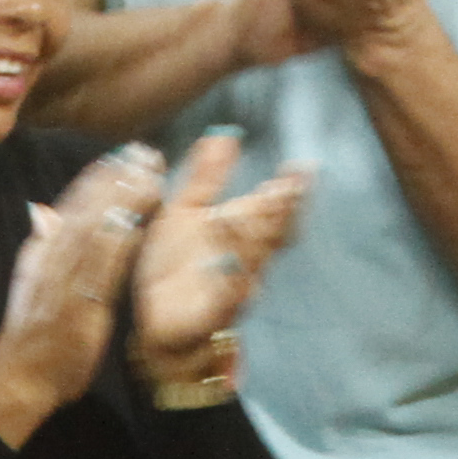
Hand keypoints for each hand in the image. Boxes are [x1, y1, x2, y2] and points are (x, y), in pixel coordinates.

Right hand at [0, 145, 160, 444]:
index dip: (96, 177)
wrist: (19, 380)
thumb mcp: (33, 284)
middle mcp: (49, 262)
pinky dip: (119, 238)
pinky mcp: (78, 307)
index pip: (70, 206)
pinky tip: (140, 217)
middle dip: (116, 177)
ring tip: (150, 172)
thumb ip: (42, 247)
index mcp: (40, 255)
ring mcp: (63, 283)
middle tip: (146, 151)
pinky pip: (100, 267)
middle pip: (84, 209)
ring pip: (94, 230)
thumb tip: (43, 210)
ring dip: (122, 198)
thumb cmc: (34, 336)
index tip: (121, 153)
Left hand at [122, 129, 309, 392]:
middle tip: (288, 186)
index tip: (301, 168)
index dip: (289, 192)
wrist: (157, 324)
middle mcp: (245, 261)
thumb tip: (223, 134)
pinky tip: (225, 253)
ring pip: (252, 261)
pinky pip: (227, 295)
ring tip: (259, 207)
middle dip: (280, 212)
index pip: (272, 210)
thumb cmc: (174, 267)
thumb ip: (206, 177)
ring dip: (257, 236)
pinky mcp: (213, 314)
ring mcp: (233, 289)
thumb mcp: (184, 213)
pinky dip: (230, 275)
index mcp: (239, 233)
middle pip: (269, 234)